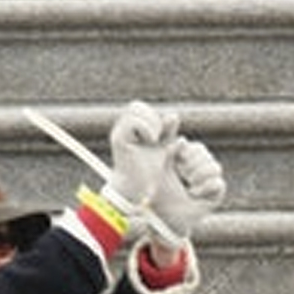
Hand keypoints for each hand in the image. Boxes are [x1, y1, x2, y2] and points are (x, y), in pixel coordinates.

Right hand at [103, 100, 177, 219]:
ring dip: (150, 123)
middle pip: (136, 106)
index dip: (152, 117)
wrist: (140, 188)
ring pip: (134, 109)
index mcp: (130, 129)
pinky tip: (151, 141)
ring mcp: (119, 133)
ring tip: (153, 139)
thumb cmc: (151, 171)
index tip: (158, 136)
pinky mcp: (119, 139)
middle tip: (156, 137)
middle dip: (151, 118)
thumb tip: (174, 115)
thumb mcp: (164, 147)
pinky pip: (134, 121)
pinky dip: (146, 128)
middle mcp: (122, 129)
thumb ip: (168, 132)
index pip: (139, 108)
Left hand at [148, 137, 225, 246]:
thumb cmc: (162, 192)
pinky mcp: (216, 195)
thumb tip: (182, 139)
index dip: (189, 153)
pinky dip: (205, 187)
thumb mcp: (164, 170)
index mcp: (190, 162)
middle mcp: (202, 170)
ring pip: (215, 167)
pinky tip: (195, 194)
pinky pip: (218, 183)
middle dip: (193, 165)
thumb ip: (171, 153)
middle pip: (207, 156)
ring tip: (189, 185)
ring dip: (200, 174)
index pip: (198, 149)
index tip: (178, 162)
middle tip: (183, 175)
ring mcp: (210, 182)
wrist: (165, 215)